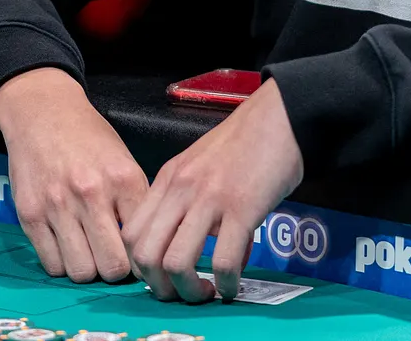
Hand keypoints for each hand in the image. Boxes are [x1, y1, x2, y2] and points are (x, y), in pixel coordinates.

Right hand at [0, 67, 149, 282]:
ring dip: (88, 269)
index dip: (143, 256)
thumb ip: (136, 201)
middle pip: (112, 267)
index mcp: (124, 179)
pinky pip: (51, 264)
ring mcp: (57, 206)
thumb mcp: (124, 160)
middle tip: (114, 260)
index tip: (139, 256)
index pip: (142, 243)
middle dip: (116, 271)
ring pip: (81, 272)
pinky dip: (62, 263)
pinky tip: (67, 245)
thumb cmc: (90, 138)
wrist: (43, 113)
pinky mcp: (29, 215)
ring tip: (90, 253)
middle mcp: (91, 193)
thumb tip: (148, 244)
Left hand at [128, 78, 303, 302]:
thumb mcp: (201, 163)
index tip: (162, 277)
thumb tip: (203, 245)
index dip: (141, 266)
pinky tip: (233, 285)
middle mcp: (181, 189)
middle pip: (145, 255)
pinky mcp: (241, 208)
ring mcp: (209, 199)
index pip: (130, 234)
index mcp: (168, 179)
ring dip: (189, 291)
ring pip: (176, 263)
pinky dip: (226, 283)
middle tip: (181, 293)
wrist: (279, 116)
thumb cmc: (246, 140)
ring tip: (207, 293)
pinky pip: (223, 261)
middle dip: (160, 287)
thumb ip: (191, 200)